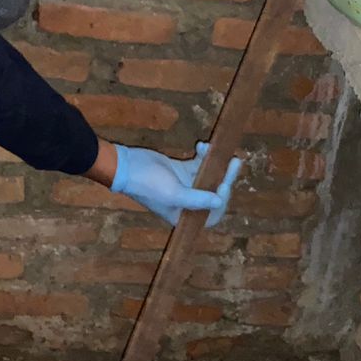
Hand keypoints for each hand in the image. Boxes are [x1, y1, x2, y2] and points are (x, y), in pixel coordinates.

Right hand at [107, 142, 242, 227]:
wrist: (126, 165)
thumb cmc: (149, 184)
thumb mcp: (174, 193)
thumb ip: (197, 199)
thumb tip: (219, 202)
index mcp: (184, 215)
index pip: (211, 215)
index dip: (221, 202)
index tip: (223, 185)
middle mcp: (187, 203)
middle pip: (213, 194)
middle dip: (225, 178)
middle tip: (235, 161)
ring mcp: (185, 185)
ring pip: (209, 177)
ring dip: (217, 164)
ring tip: (223, 150)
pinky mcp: (182, 170)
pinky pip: (199, 164)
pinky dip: (203, 156)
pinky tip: (202, 146)